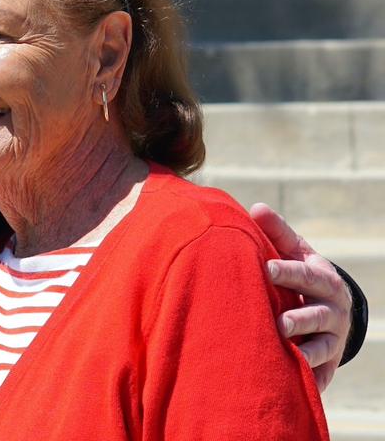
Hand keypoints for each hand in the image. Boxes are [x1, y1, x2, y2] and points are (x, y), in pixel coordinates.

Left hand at [250, 203, 351, 390]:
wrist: (327, 310)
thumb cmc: (300, 274)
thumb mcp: (294, 252)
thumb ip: (277, 232)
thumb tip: (256, 207)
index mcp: (324, 279)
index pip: (306, 274)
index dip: (287, 272)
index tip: (266, 269)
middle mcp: (333, 311)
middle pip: (316, 314)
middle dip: (299, 318)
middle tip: (279, 322)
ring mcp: (332, 340)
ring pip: (322, 347)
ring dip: (306, 351)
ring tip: (287, 354)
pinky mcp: (327, 365)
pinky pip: (320, 374)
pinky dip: (310, 379)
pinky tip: (291, 382)